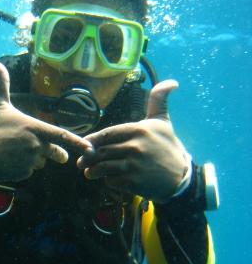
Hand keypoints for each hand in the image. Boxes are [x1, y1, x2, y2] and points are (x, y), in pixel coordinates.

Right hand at [0, 60, 91, 182]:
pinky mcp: (22, 174)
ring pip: (40, 162)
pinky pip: (28, 172)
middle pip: (55, 152)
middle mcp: (35, 145)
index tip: (90, 148)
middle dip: (57, 154)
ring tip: (15, 153)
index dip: (78, 142)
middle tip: (60, 156)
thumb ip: (0, 82)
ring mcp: (29, 161)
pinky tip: (9, 162)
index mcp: (33, 127)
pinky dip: (22, 169)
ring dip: (34, 159)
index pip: (62, 135)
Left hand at [77, 80, 189, 201]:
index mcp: (139, 130)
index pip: (107, 134)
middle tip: (82, 163)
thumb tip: (171, 82)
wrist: (182, 178)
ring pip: (104, 166)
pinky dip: (108, 182)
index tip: (84, 145)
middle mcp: (136, 146)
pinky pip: (112, 181)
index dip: (92, 141)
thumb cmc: (168, 147)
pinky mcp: (134, 182)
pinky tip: (110, 180)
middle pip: (102, 151)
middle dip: (89, 158)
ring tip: (90, 173)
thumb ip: (159, 100)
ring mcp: (135, 164)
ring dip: (94, 171)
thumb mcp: (163, 122)